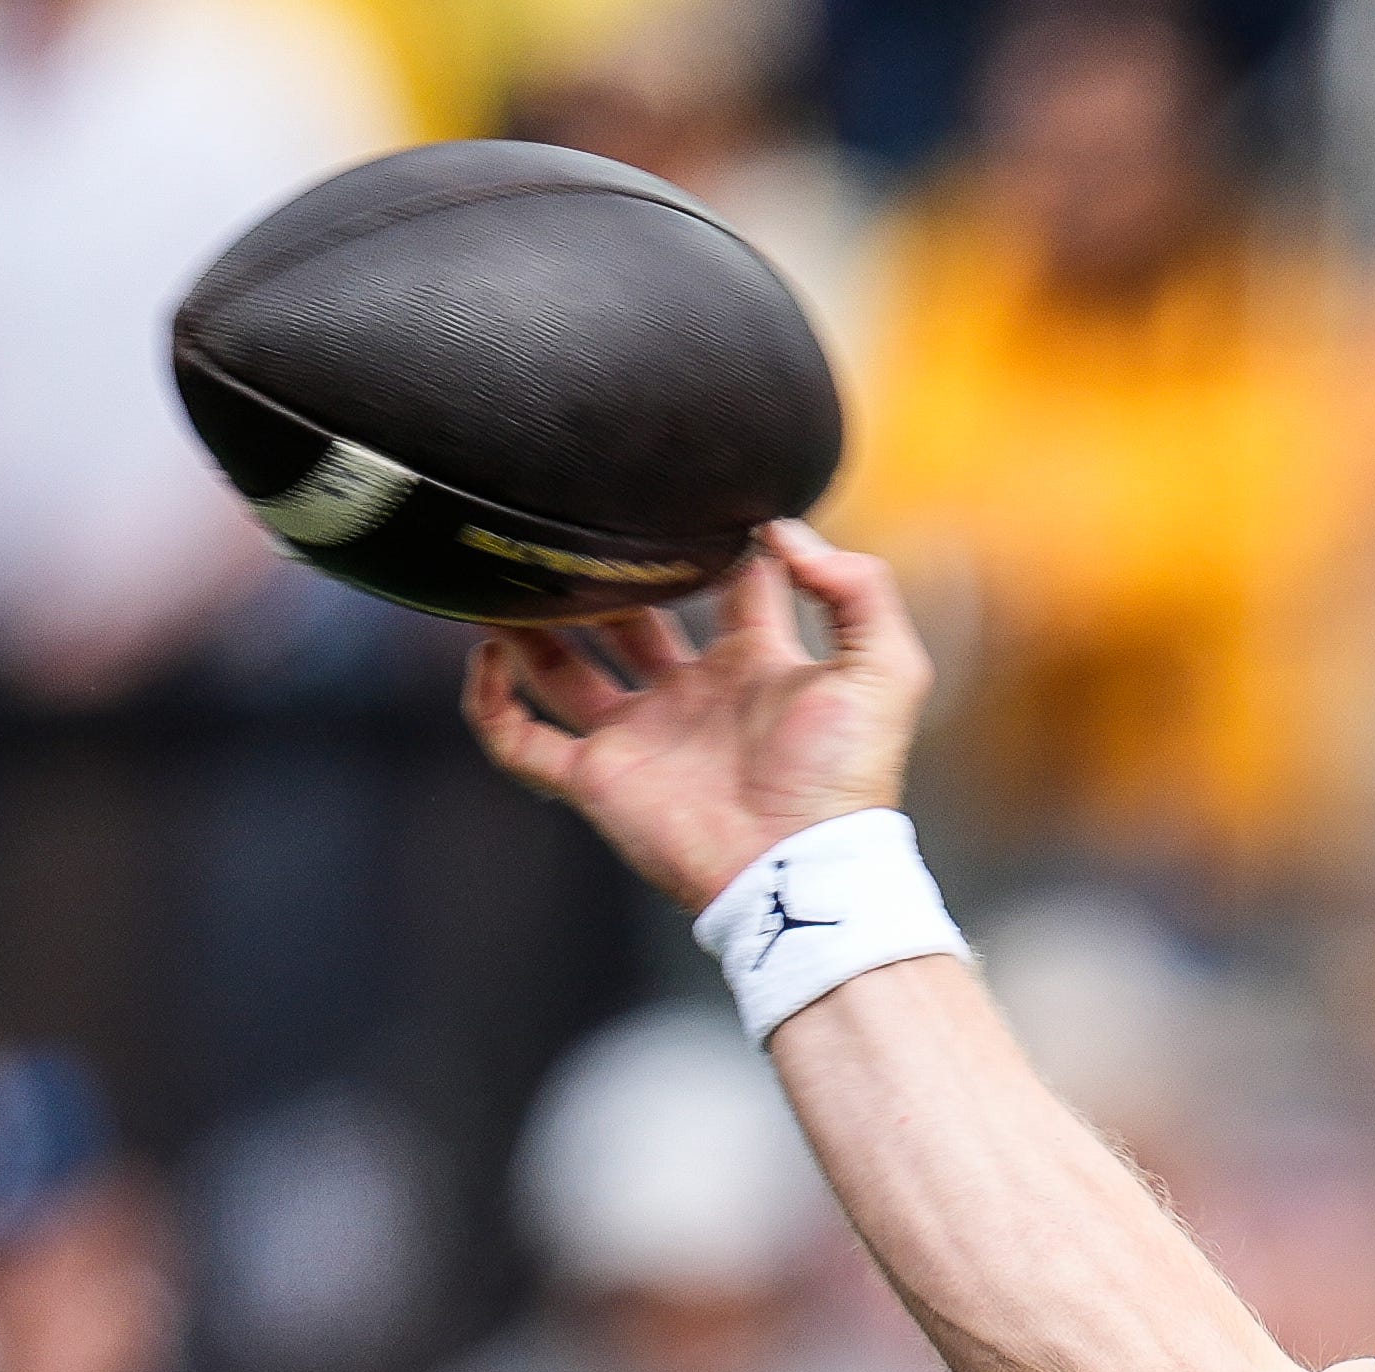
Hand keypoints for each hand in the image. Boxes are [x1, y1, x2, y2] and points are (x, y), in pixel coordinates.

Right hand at [462, 518, 930, 911]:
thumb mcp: (886, 670)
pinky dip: (491, 702)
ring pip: (564, 669)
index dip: (715, 545)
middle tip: (575, 536)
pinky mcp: (598, 779)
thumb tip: (784, 534)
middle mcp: (692, 695)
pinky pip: (520, 741)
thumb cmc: (846, 781)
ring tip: (510, 578)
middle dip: (605, 581)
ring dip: (533, 627)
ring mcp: (640, 737)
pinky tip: (488, 656)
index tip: (685, 501)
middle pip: (633, 621)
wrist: (801, 867)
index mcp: (758, 664)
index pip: (732, 586)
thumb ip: (858, 590)